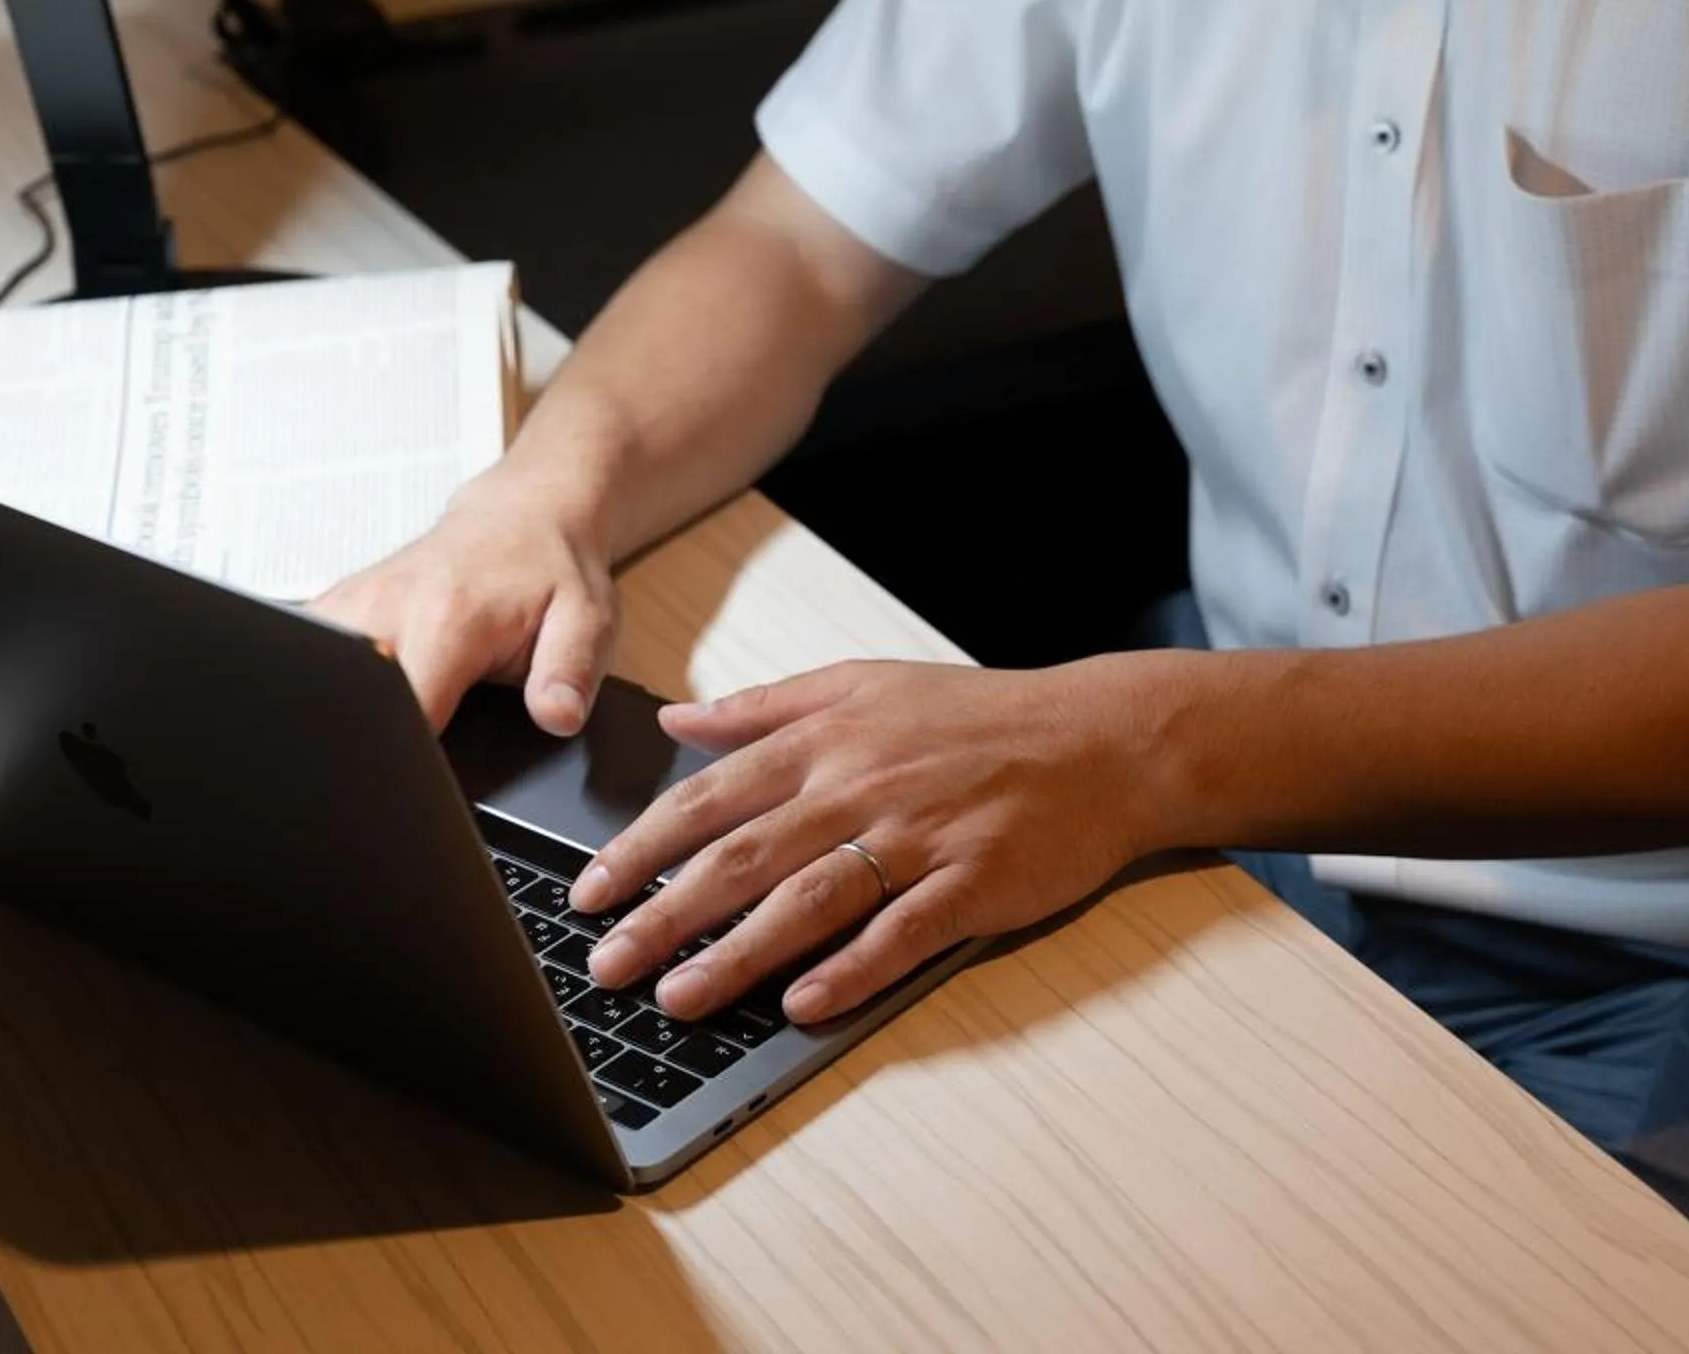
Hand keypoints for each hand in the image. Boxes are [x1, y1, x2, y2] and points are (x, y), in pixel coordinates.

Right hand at [310, 468, 619, 732]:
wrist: (522, 517)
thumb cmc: (552, 570)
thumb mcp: (588, 620)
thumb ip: (571, 672)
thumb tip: (557, 717)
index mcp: (447, 619)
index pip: (403, 714)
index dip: (411, 760)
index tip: (422, 782)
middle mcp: (388, 606)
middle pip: (347, 700)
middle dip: (368, 739)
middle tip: (404, 758)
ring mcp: (354, 602)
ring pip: (321, 676)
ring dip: (345, 708)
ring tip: (383, 721)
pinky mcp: (336, 604)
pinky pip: (313, 651)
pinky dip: (327, 681)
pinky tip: (359, 693)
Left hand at [572, 656, 1170, 1024]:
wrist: (1099, 739)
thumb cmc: (976, 717)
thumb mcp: (860, 684)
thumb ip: (763, 708)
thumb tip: (676, 720)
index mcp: (823, 742)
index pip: (709, 799)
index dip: (641, 849)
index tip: (588, 892)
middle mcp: (858, 788)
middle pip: (742, 858)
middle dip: (664, 915)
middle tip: (606, 963)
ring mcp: (917, 838)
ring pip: (808, 901)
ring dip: (737, 955)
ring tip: (679, 997)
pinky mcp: (973, 884)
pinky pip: (901, 932)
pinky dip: (850, 968)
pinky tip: (803, 1004)